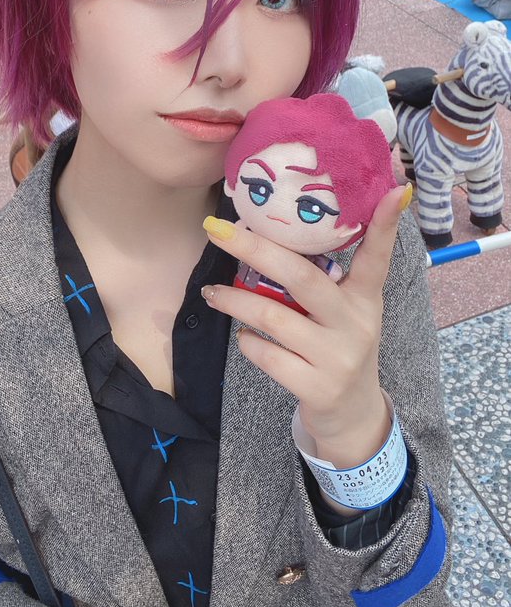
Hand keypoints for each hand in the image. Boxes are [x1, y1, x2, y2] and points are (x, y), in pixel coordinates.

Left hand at [202, 184, 410, 467]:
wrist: (354, 417)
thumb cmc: (339, 348)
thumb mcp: (346, 312)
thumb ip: (325, 279)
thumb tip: (273, 234)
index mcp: (365, 299)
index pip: (377, 256)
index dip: (385, 225)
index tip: (393, 189)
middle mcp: (356, 324)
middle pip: (302, 277)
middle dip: (256, 249)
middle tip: (218, 231)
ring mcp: (337, 357)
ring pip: (274, 317)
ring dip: (234, 301)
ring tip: (212, 292)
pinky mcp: (317, 387)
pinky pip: (269, 356)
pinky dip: (248, 342)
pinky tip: (245, 337)